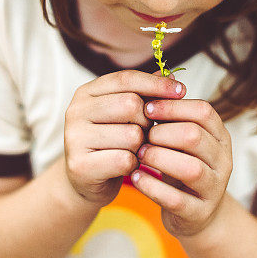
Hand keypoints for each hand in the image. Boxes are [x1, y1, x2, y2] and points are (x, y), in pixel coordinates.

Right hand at [64, 70, 185, 205]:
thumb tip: (171, 75)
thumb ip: (145, 94)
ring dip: (142, 146)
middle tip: (145, 134)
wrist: (88, 182)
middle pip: (130, 104)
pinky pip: (124, 159)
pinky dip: (134, 164)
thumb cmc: (112, 143)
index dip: (156, 84)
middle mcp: (75, 111)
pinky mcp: (80, 165)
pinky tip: (128, 166)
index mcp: (86, 92)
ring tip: (135, 151)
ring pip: (131, 134)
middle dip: (147, 121)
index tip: (181, 91)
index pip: (126, 79)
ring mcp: (74, 138)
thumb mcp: (126, 115)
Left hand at [132, 97, 232, 237]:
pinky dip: (152, 187)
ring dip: (158, 158)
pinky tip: (135, 178)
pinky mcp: (200, 213)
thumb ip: (170, 115)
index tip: (146, 109)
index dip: (172, 107)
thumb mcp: (180, 139)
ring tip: (138, 155)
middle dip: (163, 133)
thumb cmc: (182, 165)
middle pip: (195, 136)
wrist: (194, 213)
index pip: (203, 111)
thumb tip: (155, 77)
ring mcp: (214, 188)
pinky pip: (177, 200)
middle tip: (142, 136)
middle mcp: (223, 160)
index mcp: (220, 136)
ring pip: (190, 168)